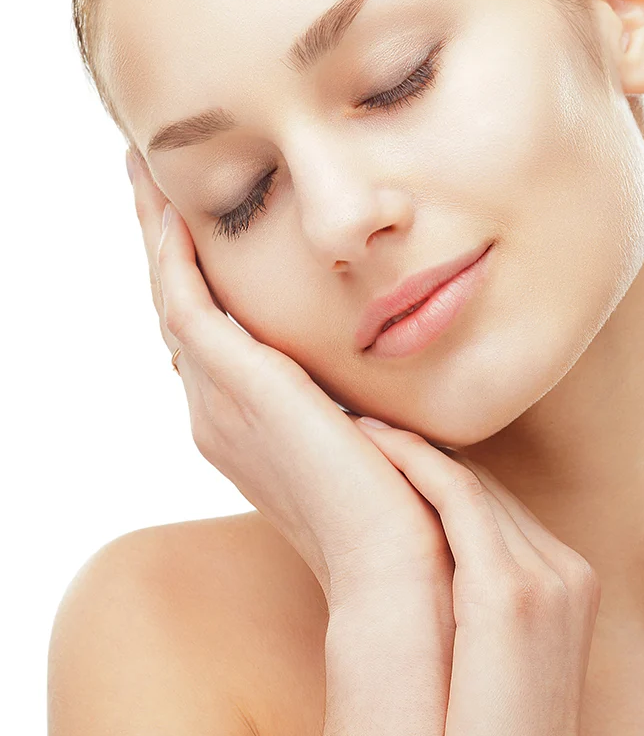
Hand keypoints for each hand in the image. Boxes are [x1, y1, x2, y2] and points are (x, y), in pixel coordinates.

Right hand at [124, 146, 455, 613]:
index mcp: (251, 424)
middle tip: (149, 180)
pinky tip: (171, 211)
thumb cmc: (406, 507)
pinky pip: (183, 305)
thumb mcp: (377, 437)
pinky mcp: (236, 388)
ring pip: (170, 298)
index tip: (198, 225)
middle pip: (178, 309)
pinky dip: (173, 257)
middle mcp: (220, 412)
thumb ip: (364, 403)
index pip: (211, 334)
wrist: (400, 561)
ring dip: (158, 234)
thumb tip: (394, 376)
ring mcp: (220, 402)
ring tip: (144, 174)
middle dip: (165, 244)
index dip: (198, 277)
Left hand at [354, 420, 600, 735]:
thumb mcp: (496, 668)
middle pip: (488, 487)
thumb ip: (478, 612)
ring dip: (410, 446)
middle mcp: (567, 568)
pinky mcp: (511, 591)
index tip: (390, 451)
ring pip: (470, 483)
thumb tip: (422, 587)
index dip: (441, 476)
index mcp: (569, 582)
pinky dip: (413, 464)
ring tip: (358, 421)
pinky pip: (456, 499)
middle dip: (425, 453)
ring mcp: (547, 575)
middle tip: (363, 419)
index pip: (500, 508)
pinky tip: (370, 444)